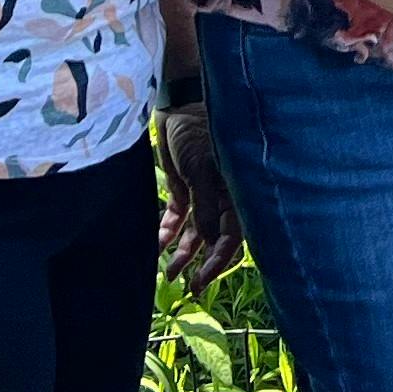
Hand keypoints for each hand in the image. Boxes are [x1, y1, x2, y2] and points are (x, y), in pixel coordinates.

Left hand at [155, 104, 242, 290]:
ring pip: (195, 232)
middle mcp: (222, 197)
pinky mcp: (184, 187)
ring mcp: (202, 193)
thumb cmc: (195, 131)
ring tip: (168, 274)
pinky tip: (156, 246)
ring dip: (183, 253)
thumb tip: (210, 244)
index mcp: (235, 192)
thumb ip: (206, 205)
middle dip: (203, 264)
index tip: (203, 281)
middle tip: (190, 287)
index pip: (233, 235)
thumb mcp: (201, 168)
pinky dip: (167, 232)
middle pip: (215, 239)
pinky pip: (177, 218)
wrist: (176, 103)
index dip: (219, 260)